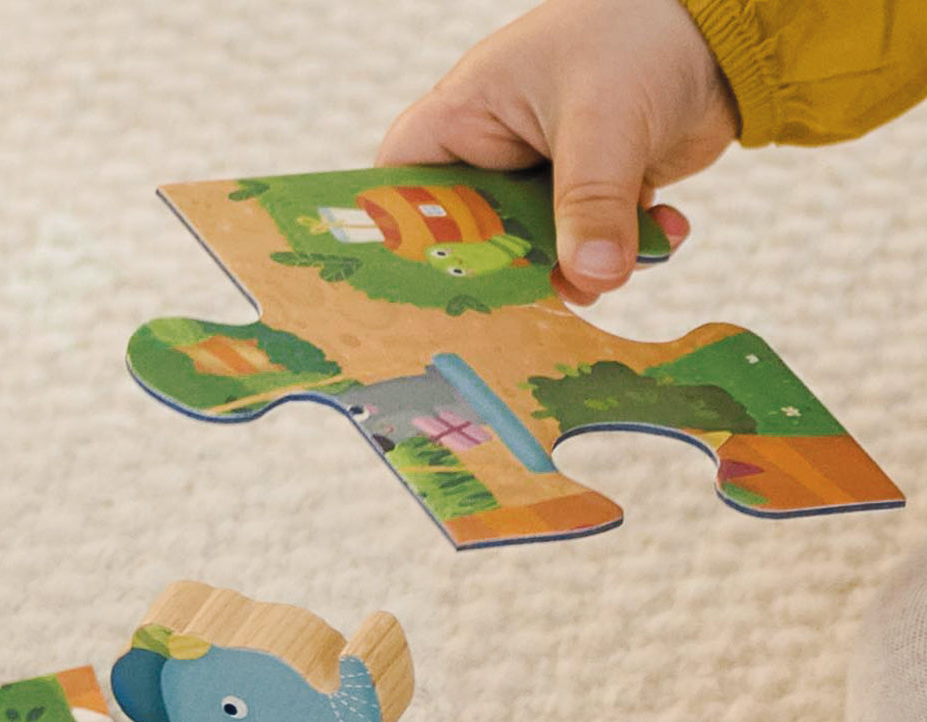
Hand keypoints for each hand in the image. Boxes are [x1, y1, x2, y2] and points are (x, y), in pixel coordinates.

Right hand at [377, 0, 738, 303]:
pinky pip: (592, 246)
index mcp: (467, 116)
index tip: (430, 278)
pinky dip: (629, 249)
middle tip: (546, 289)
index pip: (400, 182)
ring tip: (620, 263)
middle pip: (471, 238)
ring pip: (537, 252)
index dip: (400, 232)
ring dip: (581, 268)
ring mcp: (544, 178)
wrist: (723, 30)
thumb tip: (592, 279)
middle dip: (511, 270)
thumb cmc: (638, 34)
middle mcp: (497, 153)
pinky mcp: (591, 196)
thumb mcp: (604, 120)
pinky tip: (665, 223)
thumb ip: (591, 205)